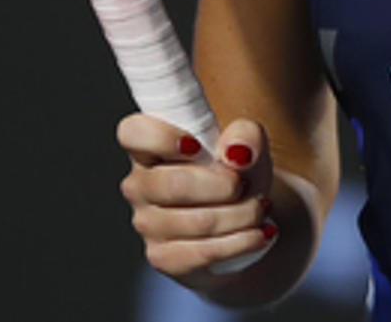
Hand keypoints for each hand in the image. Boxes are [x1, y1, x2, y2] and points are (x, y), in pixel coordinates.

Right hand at [117, 114, 277, 282]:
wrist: (243, 223)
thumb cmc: (235, 174)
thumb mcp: (248, 146)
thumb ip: (246, 135)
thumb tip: (236, 152)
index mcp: (148, 147)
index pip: (132, 132)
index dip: (162, 137)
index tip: (197, 146)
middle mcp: (139, 185)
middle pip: (173, 184)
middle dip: (225, 185)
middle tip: (245, 185)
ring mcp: (147, 223)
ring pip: (197, 222)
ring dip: (242, 215)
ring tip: (259, 209)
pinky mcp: (162, 257)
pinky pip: (205, 252)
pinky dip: (241, 242)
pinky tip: (258, 233)